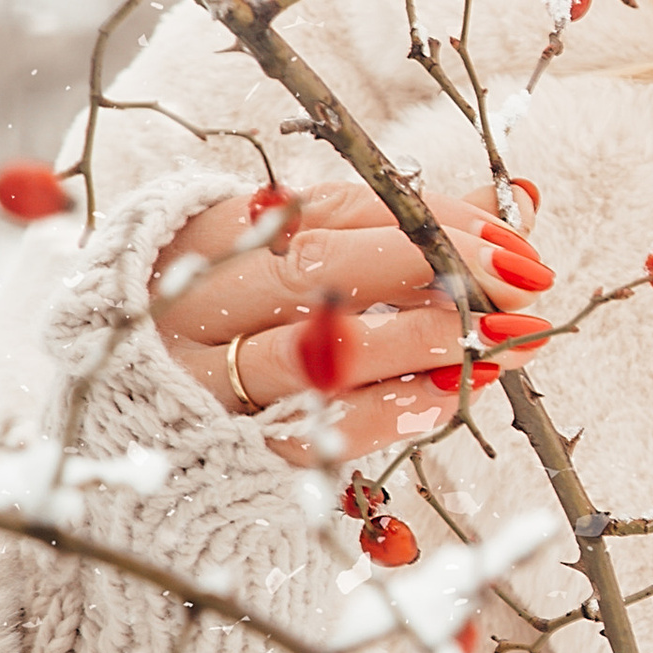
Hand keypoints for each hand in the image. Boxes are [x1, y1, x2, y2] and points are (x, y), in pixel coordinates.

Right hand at [150, 178, 555, 467]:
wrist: (129, 423)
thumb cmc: (247, 320)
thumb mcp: (307, 256)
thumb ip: (409, 231)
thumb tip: (523, 201)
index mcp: (212, 233)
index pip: (337, 210)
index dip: (431, 223)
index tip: (515, 242)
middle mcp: (193, 300)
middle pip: (321, 272)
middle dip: (437, 276)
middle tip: (523, 291)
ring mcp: (198, 379)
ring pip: (318, 353)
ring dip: (425, 345)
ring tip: (504, 346)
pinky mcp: (220, 450)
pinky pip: (312, 433)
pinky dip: (388, 413)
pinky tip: (447, 397)